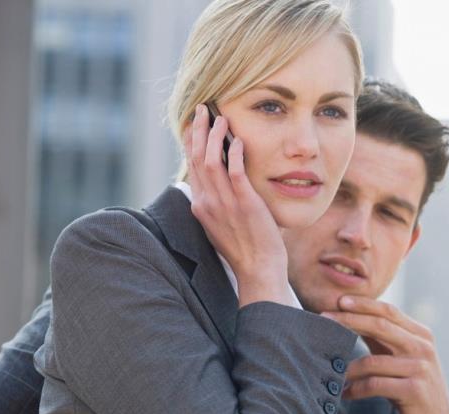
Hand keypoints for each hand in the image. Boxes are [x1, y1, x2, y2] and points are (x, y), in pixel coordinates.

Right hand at [184, 104, 290, 306]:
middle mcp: (207, 203)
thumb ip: (217, 204)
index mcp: (201, 207)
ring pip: (211, 162)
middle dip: (199, 131)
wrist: (258, 268)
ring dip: (214, 137)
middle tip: (202, 110)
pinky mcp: (244, 204)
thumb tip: (218, 186)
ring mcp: (224, 204)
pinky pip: (234, 173)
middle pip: (197, 159)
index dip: (191, 143)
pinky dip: (233, 155)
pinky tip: (237, 141)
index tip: (193, 125)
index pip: (191, 167)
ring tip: (220, 118)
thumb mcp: (221, 225)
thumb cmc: (245, 248)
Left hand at [323, 296, 448, 413]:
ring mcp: (420, 369)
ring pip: (373, 361)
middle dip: (350, 320)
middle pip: (380, 326)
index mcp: (420, 334)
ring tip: (331, 371)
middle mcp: (422, 347)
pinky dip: (356, 389)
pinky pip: (375, 385)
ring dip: (348, 367)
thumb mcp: (400, 355)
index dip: (364, 304)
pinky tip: (345, 393)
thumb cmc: (410, 382)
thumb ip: (381, 336)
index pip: (389, 311)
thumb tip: (349, 314)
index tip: (339, 301)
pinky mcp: (414, 391)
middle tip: (325, 318)